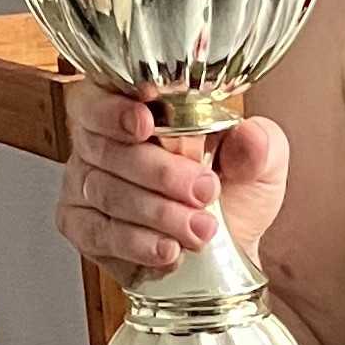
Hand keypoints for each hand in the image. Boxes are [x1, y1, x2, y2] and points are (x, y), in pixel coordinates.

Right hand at [56, 81, 289, 286]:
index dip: (116, 109)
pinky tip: (168, 249)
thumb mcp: (261, 163)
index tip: (146, 122)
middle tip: (204, 190)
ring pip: (107, 193)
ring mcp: (85, 184)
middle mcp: (99, 141)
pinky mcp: (84, 228)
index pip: (102, 95)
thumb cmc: (233, 191)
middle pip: (108, 148)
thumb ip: (258, 145)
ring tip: (200, 228)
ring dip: (158, 213)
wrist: (226, 249)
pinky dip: (138, 243)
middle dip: (160, 172)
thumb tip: (249, 135)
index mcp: (135, 105)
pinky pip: (100, 233)